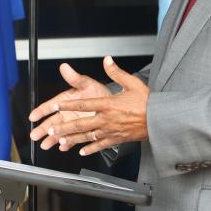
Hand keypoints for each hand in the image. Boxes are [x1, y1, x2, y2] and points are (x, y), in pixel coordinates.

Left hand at [29, 56, 149, 155]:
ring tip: (60, 141)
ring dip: (72, 139)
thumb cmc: (147, 101)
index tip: (58, 105)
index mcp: (109, 104)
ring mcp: (111, 131)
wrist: (159, 119)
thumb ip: (116, 72)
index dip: (69, 105)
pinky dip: (90, 149)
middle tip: (52, 129)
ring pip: (88, 136)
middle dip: (65, 127)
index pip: (84, 104)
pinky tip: (81, 151)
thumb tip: (107, 60)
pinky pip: (100, 145)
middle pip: (81, 124)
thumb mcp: (132, 83)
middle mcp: (107, 119)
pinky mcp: (117, 139)